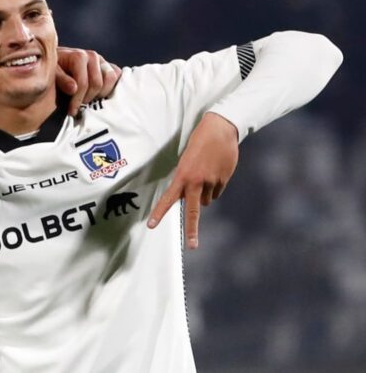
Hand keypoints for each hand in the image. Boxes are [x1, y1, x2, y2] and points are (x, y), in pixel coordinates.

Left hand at [55, 47, 121, 115]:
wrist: (58, 60)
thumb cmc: (54, 68)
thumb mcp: (52, 73)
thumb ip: (61, 80)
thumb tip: (74, 89)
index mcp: (79, 56)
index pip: (83, 83)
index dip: (77, 100)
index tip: (72, 111)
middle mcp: (92, 56)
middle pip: (97, 83)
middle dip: (88, 98)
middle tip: (79, 106)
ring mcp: (102, 60)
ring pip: (110, 78)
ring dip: (101, 93)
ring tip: (88, 99)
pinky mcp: (108, 65)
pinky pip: (117, 74)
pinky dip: (111, 86)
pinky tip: (99, 94)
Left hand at [147, 112, 238, 248]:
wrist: (221, 129)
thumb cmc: (199, 142)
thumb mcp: (186, 160)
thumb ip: (185, 180)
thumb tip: (188, 198)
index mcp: (182, 175)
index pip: (169, 198)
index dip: (159, 212)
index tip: (151, 225)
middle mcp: (196, 182)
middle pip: (193, 211)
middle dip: (191, 230)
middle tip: (192, 246)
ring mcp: (212, 182)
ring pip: (206, 200)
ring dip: (204, 194)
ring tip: (205, 173)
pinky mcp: (224, 180)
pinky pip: (217, 191)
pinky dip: (215, 187)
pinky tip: (215, 171)